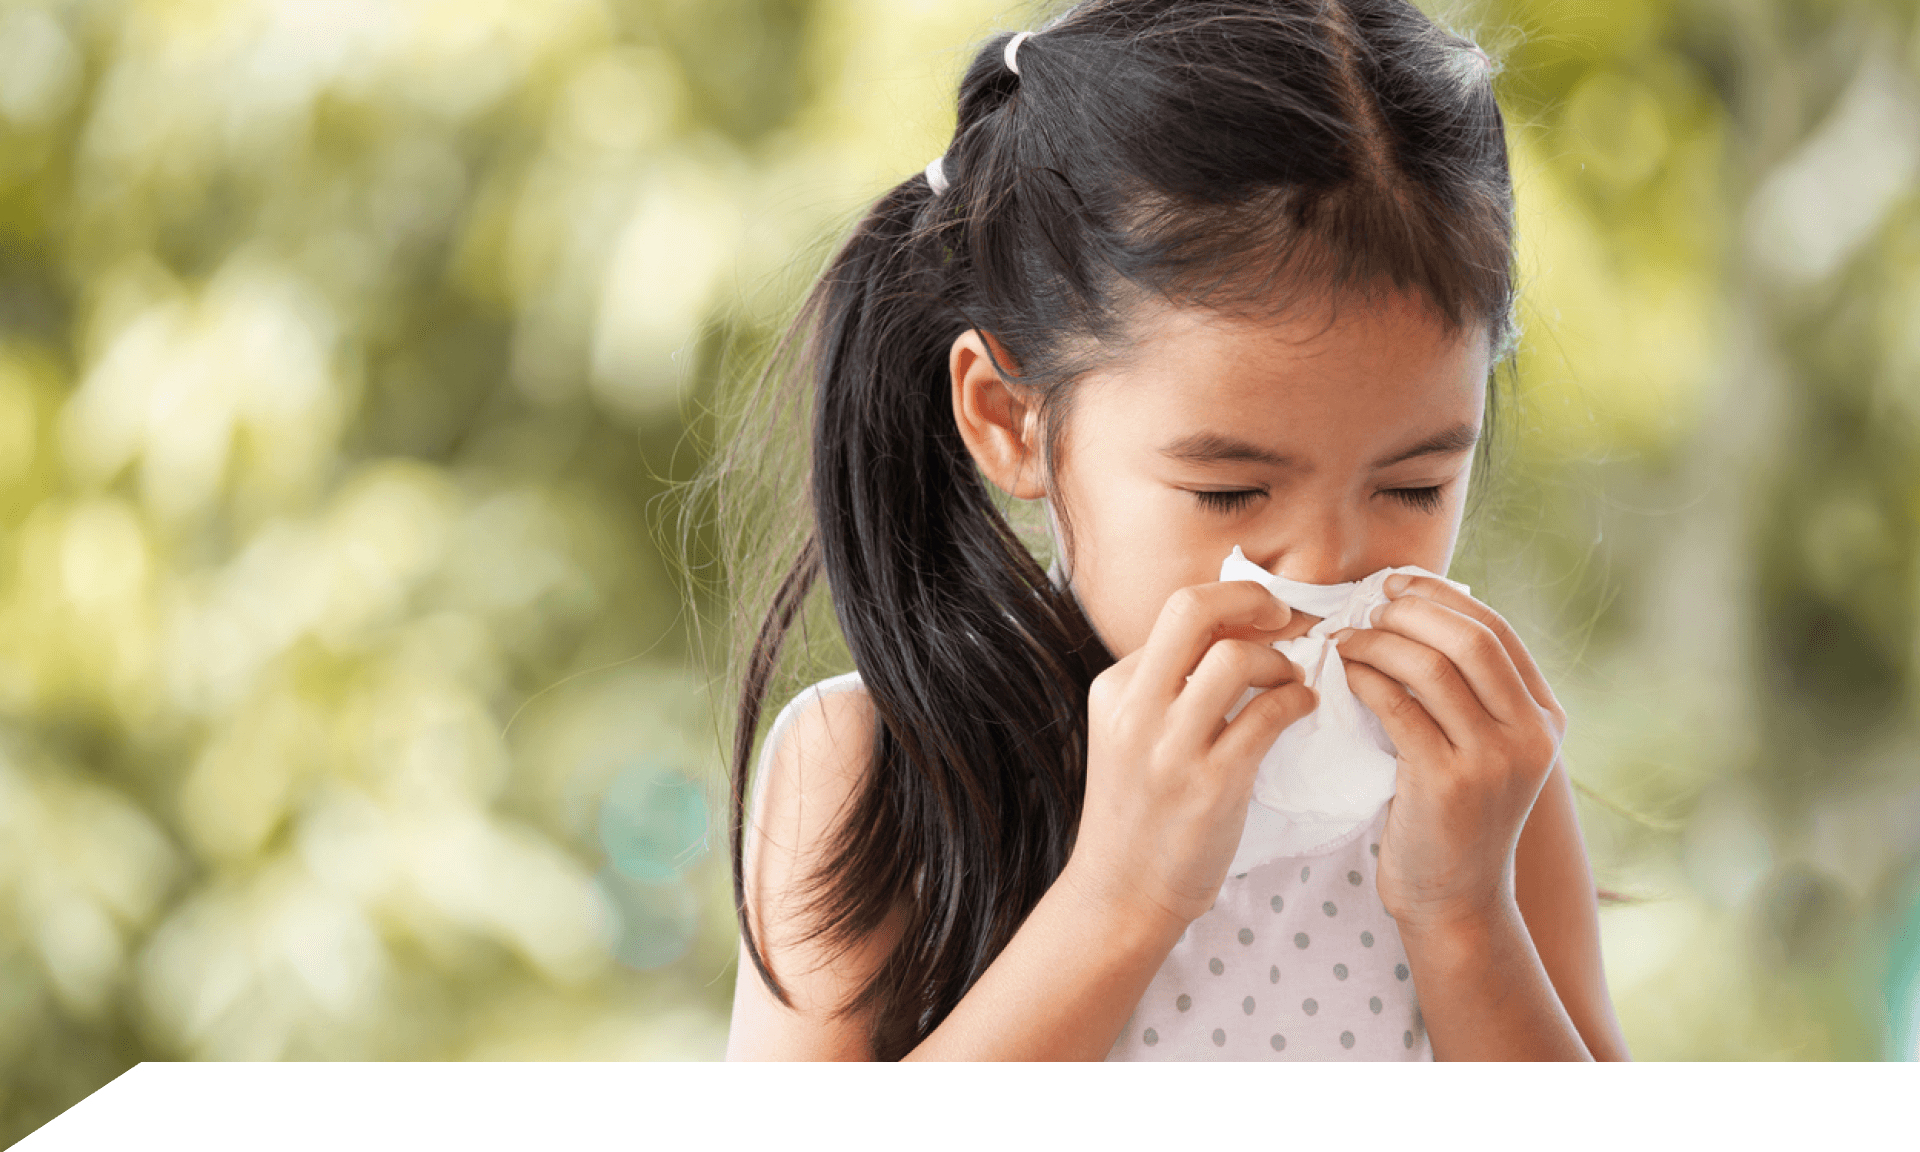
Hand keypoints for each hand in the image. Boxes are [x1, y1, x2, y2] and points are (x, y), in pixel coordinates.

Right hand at [1064, 581, 1319, 936]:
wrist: (1122, 893)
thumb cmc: (1138, 812)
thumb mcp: (1129, 735)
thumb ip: (1165, 687)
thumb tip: (1232, 630)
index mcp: (1113, 689)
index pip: (1176, 615)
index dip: (1232, 605)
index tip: (1263, 618)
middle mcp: (1134, 710)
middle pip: (1192, 608)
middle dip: (1252, 597)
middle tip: (1284, 615)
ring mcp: (1170, 749)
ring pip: (1234, 657)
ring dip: (1280, 661)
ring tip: (1293, 679)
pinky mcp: (1209, 786)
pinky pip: (1266, 716)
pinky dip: (1297, 701)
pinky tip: (1303, 708)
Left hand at [1331, 574, 1567, 938]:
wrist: (1455, 901)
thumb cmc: (1453, 818)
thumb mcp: (1482, 750)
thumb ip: (1469, 693)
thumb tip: (1417, 613)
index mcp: (1545, 719)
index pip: (1497, 630)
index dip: (1442, 595)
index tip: (1396, 583)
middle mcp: (1530, 735)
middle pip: (1469, 639)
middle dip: (1410, 611)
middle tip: (1367, 607)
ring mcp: (1493, 760)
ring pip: (1431, 667)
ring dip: (1378, 641)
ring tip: (1345, 640)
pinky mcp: (1448, 782)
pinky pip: (1398, 706)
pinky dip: (1365, 679)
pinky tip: (1344, 674)